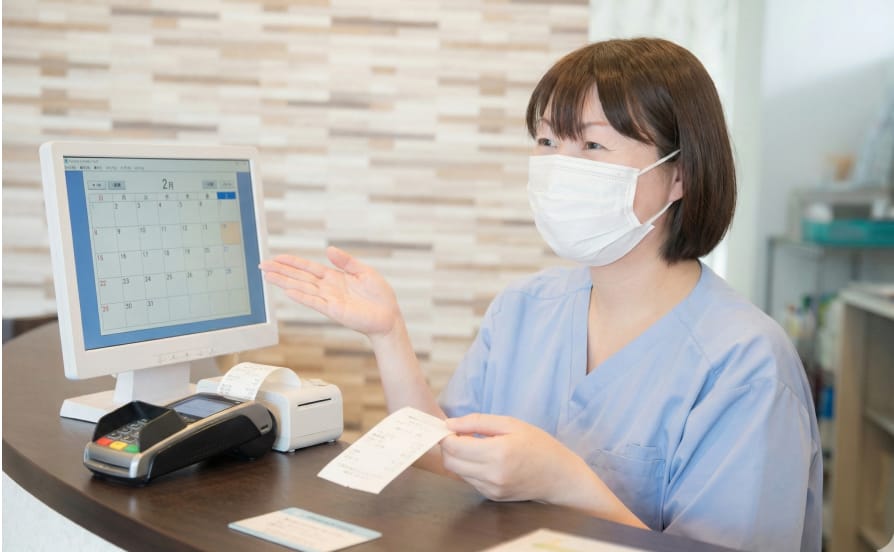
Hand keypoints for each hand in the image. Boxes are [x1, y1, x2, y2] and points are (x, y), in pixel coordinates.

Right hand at [259, 246, 399, 337]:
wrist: (388, 316)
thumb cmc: (379, 296)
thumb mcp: (364, 271)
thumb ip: (346, 261)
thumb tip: (329, 249)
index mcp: (334, 277)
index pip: (308, 268)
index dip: (292, 262)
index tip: (277, 257)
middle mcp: (328, 288)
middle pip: (299, 277)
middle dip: (281, 271)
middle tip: (262, 265)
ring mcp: (328, 299)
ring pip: (301, 288)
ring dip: (284, 282)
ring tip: (268, 276)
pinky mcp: (333, 310)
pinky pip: (314, 301)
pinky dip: (301, 296)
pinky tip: (288, 291)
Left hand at [440, 414, 584, 502]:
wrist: (560, 477)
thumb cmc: (539, 446)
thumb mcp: (511, 424)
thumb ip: (477, 422)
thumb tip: (449, 423)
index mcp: (497, 453)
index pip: (454, 446)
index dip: (446, 435)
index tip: (451, 427)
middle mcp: (492, 475)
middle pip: (450, 462)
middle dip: (449, 447)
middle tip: (461, 435)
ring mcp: (491, 489)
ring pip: (457, 472)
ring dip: (458, 458)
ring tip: (475, 447)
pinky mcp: (492, 496)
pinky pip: (469, 480)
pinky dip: (469, 468)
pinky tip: (484, 460)